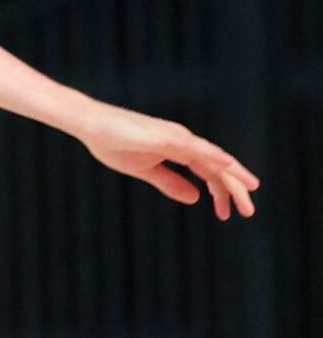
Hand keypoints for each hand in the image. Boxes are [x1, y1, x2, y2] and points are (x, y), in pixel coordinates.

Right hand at [72, 101, 257, 218]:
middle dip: (235, 189)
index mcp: (177, 150)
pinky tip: (228, 165)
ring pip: (212, 158)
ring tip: (249, 194)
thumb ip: (169, 182)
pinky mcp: (165, 136)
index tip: (228, 213)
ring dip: (232, 177)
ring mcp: (175, 136)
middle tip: (249, 212)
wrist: (88, 123)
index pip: (208, 172)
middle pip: (217, 167)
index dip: (221, 192)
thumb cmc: (111, 142)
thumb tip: (195, 199)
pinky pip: (195, 146)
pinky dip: (214, 155)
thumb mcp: (144, 169)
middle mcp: (182, 141)